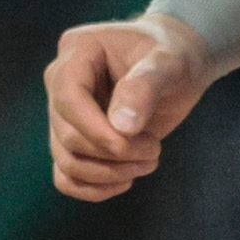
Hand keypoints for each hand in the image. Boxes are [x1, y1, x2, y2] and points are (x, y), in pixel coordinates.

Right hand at [45, 12, 214, 200]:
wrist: (178, 65)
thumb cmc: (174, 55)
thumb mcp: (170, 61)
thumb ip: (146, 86)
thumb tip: (121, 127)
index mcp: (78, 50)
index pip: (68, 98)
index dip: (96, 129)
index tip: (133, 143)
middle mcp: (61, 82)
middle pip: (67, 135)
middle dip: (113, 153)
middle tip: (154, 149)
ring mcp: (63, 114)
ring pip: (66, 162)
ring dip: (109, 174)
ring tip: (149, 161)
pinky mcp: (74, 141)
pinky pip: (66, 178)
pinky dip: (94, 189)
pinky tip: (126, 179)